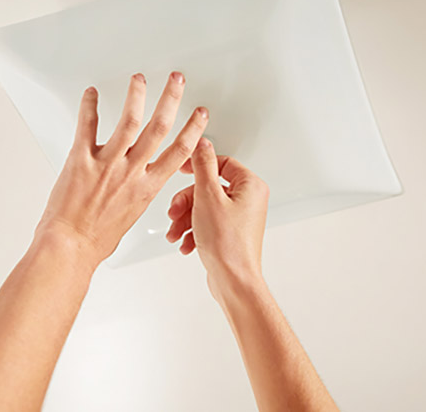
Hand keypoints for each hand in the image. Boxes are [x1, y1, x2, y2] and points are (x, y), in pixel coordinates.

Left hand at [35, 72, 207, 264]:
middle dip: (171, 100)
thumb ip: (137, 190)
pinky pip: (87, 127)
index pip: (179, 152)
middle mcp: (131, 172)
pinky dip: (89, 107)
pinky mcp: (81, 160)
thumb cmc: (97, 238)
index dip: (192, 130)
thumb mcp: (131, 214)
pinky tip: (91, 94)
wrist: (70, 247)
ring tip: (139, 79)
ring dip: (136, 96)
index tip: (199, 114)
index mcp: (147, 187)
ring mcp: (107, 165)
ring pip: (128, 122)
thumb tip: (136, 179)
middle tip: (176, 81)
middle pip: (159, 128)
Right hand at [165, 139, 269, 295]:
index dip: (197, 165)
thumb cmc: (228, 245)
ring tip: (175, 232)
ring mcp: (240, 218)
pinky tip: (185, 243)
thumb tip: (201, 143)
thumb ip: (203, 165)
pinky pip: (207, 223)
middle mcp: (248, 200)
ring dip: (185, 219)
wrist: (233, 282)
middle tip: (175, 212)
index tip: (181, 169)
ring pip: (204, 207)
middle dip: (186, 202)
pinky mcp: (230, 234)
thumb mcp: (207, 196)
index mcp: (250, 186)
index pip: (221, 163)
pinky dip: (193, 231)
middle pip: (208, 188)